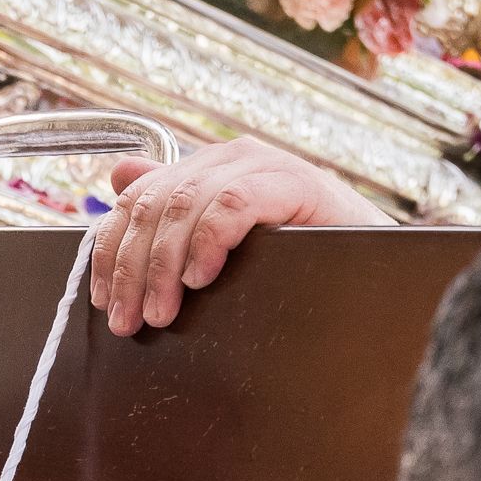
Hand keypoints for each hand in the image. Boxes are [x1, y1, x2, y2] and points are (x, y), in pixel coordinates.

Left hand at [90, 138, 393, 336]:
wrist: (375, 269)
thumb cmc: (299, 263)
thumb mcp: (225, 247)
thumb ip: (173, 213)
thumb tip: (117, 175)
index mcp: (208, 169)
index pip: (138, 199)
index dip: (111, 251)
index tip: (105, 302)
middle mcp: (230, 158)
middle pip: (155, 204)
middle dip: (134, 269)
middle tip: (130, 322)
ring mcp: (263, 165)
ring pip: (186, 205)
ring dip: (165, 265)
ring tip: (163, 311)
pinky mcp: (293, 182)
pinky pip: (232, 205)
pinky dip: (209, 242)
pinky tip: (202, 278)